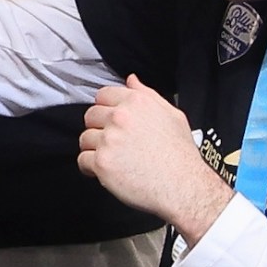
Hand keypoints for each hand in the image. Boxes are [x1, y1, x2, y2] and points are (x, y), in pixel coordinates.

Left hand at [78, 77, 230, 239]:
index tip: (110, 121)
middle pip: (90, 116)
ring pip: (85, 138)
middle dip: (98, 129)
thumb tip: (131, 80)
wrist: (184, 186)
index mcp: (136, 103)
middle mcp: (120, 118)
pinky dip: (90, 168)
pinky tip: (106, 170)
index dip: (105, 109)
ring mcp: (109, 140)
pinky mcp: (102, 162)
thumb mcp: (172, 115)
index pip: (102, 95)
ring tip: (113, 158)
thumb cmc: (180, 154)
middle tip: (113, 143)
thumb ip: (147, 94)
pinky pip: (82, 160)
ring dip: (94, 149)